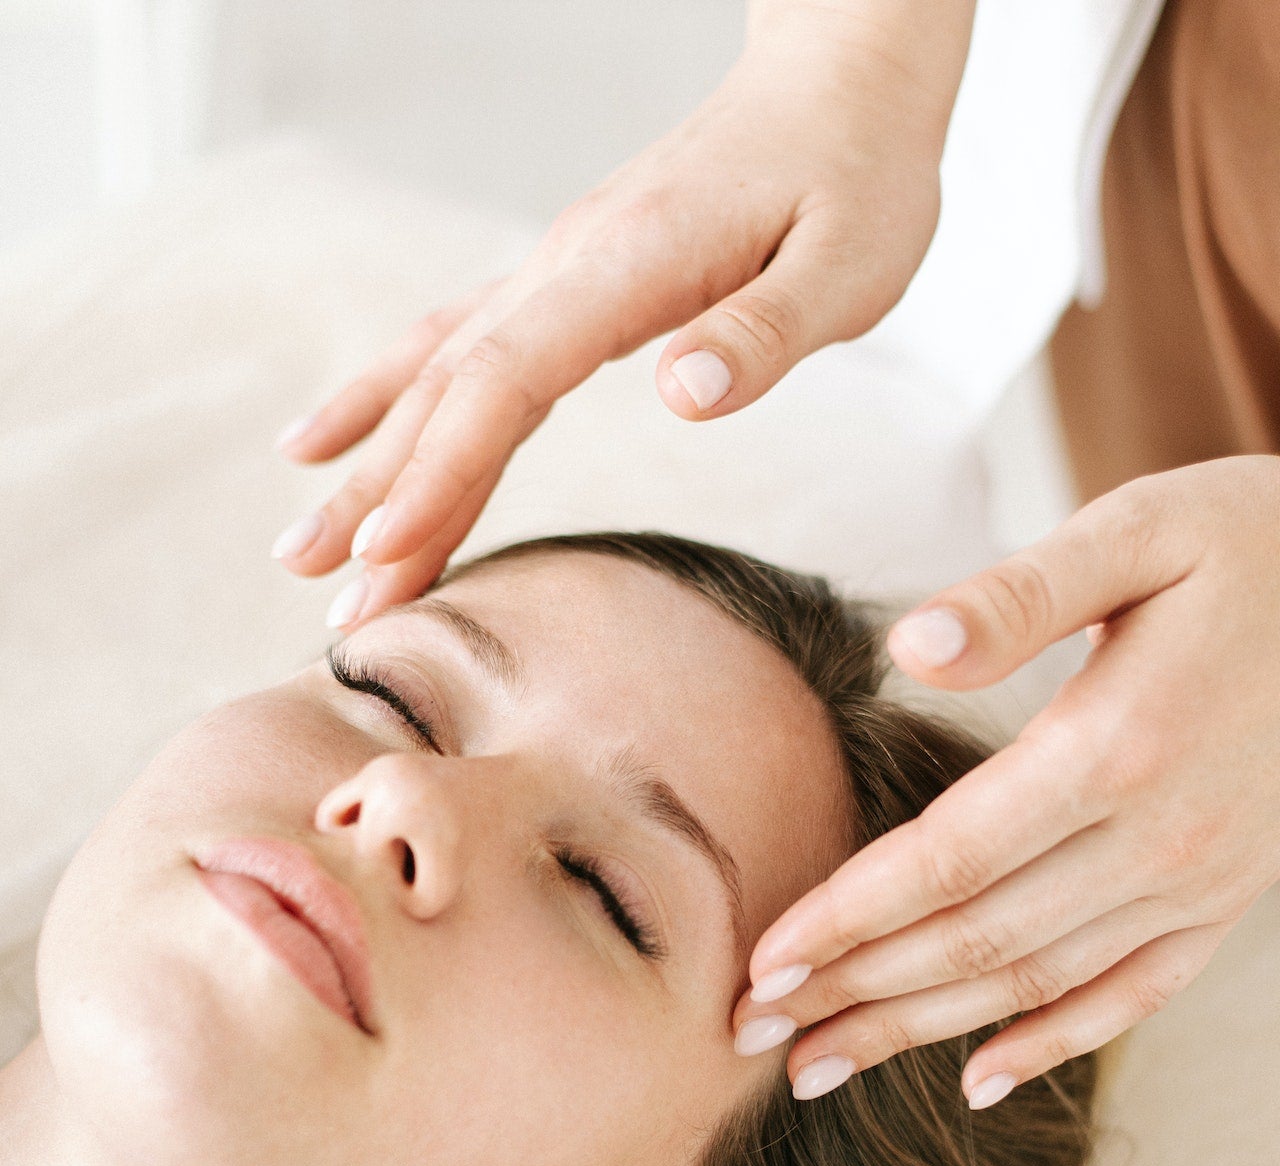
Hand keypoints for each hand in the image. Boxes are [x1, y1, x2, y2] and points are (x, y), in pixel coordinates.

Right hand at [270, 0, 975, 622]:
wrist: (839, 79)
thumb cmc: (856, 176)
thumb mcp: (848, 264)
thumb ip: (762, 334)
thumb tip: (680, 393)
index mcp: (629, 266)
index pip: (509, 381)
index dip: (442, 471)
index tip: (389, 555)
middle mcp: (567, 265)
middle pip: (448, 390)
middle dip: (381, 497)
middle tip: (322, 590)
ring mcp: (554, 270)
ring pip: (436, 375)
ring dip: (367, 464)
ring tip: (300, 547)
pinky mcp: (562, 281)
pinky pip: (453, 345)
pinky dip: (386, 399)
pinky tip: (332, 441)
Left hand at [735, 457, 1279, 1104]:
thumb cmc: (1249, 543)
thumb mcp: (1140, 530)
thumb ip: (1019, 594)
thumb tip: (909, 649)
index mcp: (1115, 748)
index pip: (945, 861)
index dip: (845, 919)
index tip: (758, 964)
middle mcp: (1158, 839)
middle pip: (973, 942)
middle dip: (851, 992)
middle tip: (747, 1031)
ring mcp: (1200, 883)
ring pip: (1034, 983)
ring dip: (918, 1033)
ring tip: (817, 1066)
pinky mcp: (1228, 902)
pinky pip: (1132, 997)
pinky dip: (1052, 1043)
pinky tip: (977, 1081)